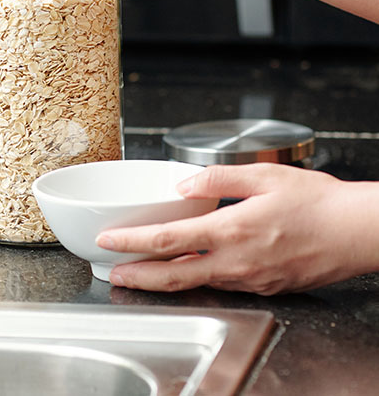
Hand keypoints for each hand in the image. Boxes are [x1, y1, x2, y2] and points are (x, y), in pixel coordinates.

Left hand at [95, 163, 378, 294]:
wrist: (357, 232)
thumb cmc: (317, 202)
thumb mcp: (264, 176)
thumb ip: (218, 178)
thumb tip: (184, 185)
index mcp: (231, 231)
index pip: (168, 241)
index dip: (132, 242)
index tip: (109, 240)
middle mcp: (236, 262)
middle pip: (173, 276)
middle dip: (137, 276)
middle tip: (112, 273)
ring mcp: (249, 280)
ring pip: (195, 283)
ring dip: (162, 278)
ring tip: (139, 270)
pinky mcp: (263, 287)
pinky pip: (221, 283)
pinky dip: (195, 278)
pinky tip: (186, 268)